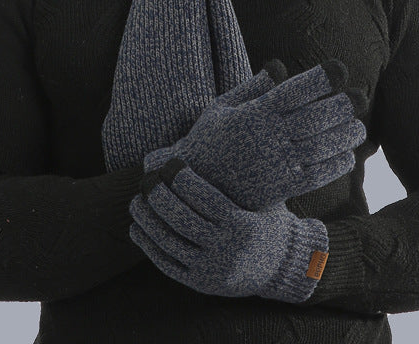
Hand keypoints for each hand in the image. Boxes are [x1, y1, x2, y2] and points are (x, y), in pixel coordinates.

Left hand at [130, 160, 328, 302]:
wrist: (283, 265)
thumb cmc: (268, 218)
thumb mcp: (263, 196)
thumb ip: (240, 175)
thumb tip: (214, 135)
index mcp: (242, 224)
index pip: (204, 198)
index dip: (183, 179)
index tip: (170, 164)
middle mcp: (227, 250)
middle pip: (182, 219)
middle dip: (158, 197)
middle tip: (146, 179)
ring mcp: (212, 270)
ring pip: (169, 242)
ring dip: (147, 220)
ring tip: (136, 201)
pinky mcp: (201, 284)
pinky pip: (168, 265)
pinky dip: (148, 247)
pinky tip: (136, 229)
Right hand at [144, 59, 365, 209]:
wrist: (193, 187)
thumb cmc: (208, 141)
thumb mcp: (221, 108)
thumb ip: (252, 87)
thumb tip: (278, 65)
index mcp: (253, 114)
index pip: (292, 91)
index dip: (319, 79)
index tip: (340, 69)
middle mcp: (266, 138)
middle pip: (312, 118)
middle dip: (341, 106)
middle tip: (361, 98)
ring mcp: (273, 164)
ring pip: (318, 147)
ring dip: (343, 136)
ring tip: (358, 128)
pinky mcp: (279, 189)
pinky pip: (314, 176)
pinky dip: (334, 166)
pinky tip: (347, 156)